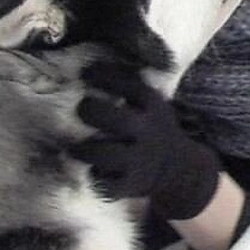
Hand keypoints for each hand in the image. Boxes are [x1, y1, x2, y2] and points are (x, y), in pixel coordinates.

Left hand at [71, 62, 220, 219]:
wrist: (177, 169)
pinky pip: (108, 186)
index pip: (131, 87)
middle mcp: (148, 132)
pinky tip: (91, 171)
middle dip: (92, 111)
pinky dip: (95, 179)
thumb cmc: (151, 129)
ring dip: (85, 150)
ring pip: (107, 155)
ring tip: (72, 148)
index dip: (106, 76)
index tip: (85, 72)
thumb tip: (87, 64)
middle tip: (81, 108)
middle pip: (117, 120)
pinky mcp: (132, 185)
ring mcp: (140, 160)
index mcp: (153, 108)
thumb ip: (129, 89)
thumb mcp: (151, 106)